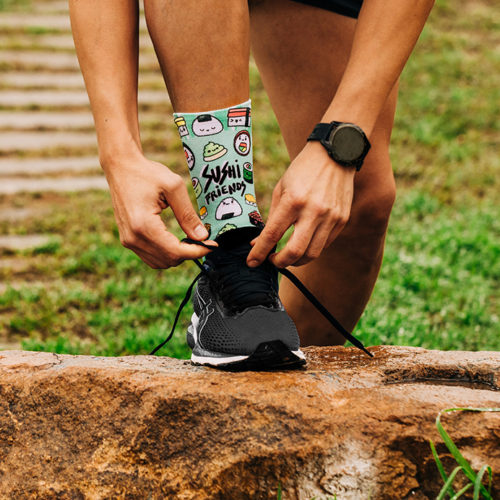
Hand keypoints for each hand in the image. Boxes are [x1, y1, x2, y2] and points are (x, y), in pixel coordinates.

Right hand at [104, 155, 214, 267]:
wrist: (121, 167)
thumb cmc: (147, 173)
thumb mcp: (174, 187)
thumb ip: (188, 214)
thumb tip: (202, 237)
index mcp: (143, 225)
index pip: (175, 251)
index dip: (197, 251)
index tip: (212, 246)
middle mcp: (133, 237)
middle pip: (168, 260)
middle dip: (189, 253)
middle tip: (203, 240)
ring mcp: (128, 240)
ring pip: (159, 263)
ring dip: (178, 256)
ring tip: (190, 240)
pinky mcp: (127, 239)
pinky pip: (150, 257)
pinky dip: (166, 254)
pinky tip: (176, 241)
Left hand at [247, 141, 354, 267]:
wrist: (336, 154)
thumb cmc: (303, 171)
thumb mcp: (281, 189)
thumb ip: (271, 218)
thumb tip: (258, 243)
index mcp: (293, 201)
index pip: (273, 234)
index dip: (259, 252)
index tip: (251, 262)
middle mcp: (314, 211)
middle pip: (295, 252)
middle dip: (280, 263)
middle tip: (272, 260)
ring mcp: (331, 217)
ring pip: (312, 254)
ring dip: (296, 261)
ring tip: (287, 256)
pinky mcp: (342, 220)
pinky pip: (325, 244)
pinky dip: (311, 248)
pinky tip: (304, 243)